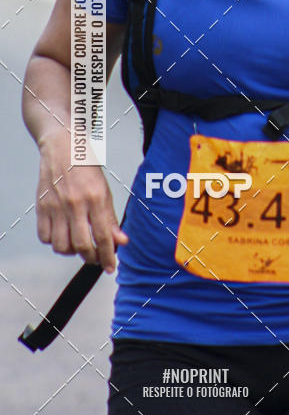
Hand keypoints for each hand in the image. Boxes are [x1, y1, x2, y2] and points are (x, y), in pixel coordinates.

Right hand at [36, 131, 127, 272]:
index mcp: (95, 198)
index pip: (102, 236)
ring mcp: (56, 206)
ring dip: (71, 252)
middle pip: (81, 245)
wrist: (63, 146)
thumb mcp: (105, 190)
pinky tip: (62, 235)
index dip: (108, 256)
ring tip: (78, 245)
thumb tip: (120, 242)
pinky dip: (53, 242)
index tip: (111, 267)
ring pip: (61, 246)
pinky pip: (44, 237)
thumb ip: (110, 218)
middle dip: (91, 258)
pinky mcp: (42, 206)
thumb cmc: (87, 167)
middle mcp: (75, 204)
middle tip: (95, 257)